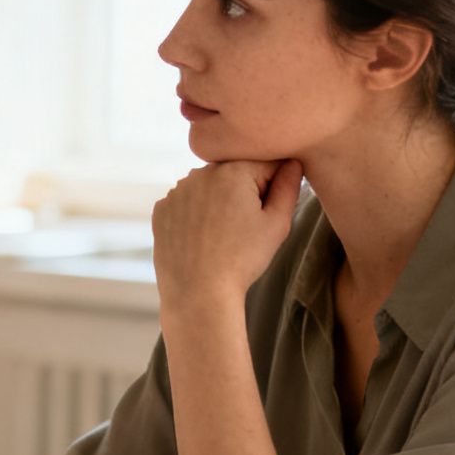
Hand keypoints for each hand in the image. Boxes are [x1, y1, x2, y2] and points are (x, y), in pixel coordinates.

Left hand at [151, 158, 302, 319]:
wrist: (198, 292)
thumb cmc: (242, 259)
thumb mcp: (277, 223)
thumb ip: (288, 186)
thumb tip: (292, 162)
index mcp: (233, 170)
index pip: (266, 164)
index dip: (274, 188)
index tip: (265, 213)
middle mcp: (200, 173)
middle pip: (236, 173)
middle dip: (245, 192)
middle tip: (244, 227)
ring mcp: (177, 190)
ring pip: (209, 187)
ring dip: (219, 201)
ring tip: (222, 235)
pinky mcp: (161, 208)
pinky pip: (187, 203)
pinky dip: (196, 214)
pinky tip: (202, 238)